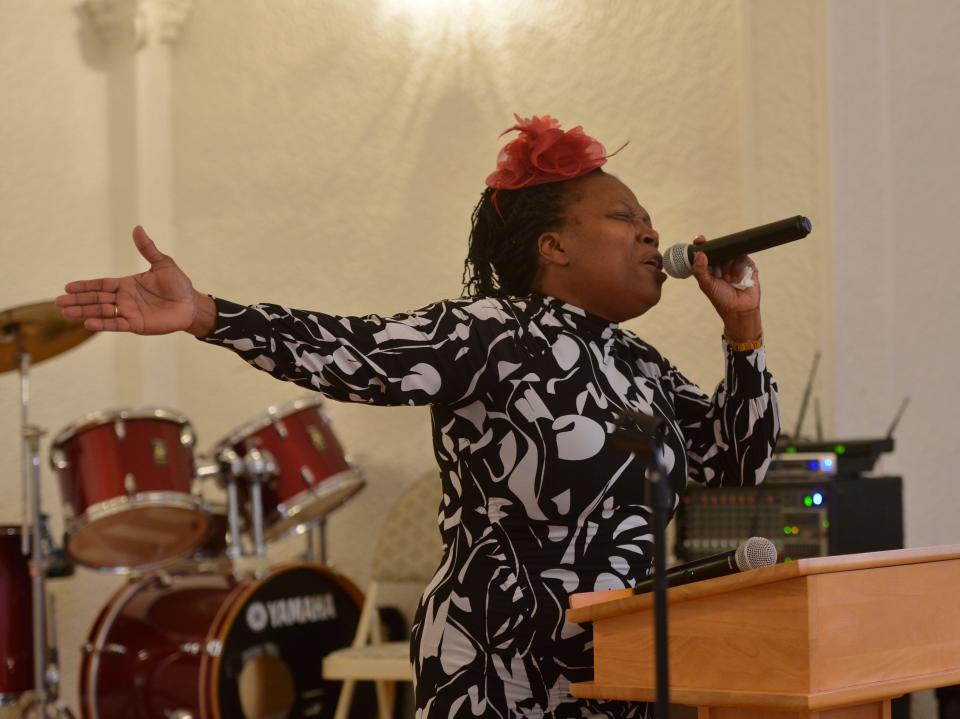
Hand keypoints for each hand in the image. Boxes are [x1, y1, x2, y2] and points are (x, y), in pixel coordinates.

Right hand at [56, 226, 215, 336]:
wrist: (191, 304)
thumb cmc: (178, 284)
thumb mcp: (162, 263)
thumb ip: (147, 249)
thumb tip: (137, 228)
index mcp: (127, 284)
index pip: (101, 284)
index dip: (84, 286)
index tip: (67, 287)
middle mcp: (125, 298)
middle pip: (96, 299)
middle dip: (78, 300)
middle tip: (58, 302)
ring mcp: (129, 312)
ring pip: (102, 312)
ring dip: (84, 312)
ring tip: (66, 313)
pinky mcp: (136, 325)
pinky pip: (116, 324)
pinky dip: (102, 324)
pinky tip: (87, 323)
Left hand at [689, 235, 762, 341]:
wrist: (740, 310)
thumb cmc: (721, 299)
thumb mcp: (707, 285)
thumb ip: (700, 270)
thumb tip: (699, 254)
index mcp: (710, 268)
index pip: (706, 253)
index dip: (703, 245)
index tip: (699, 239)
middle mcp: (722, 264)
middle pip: (720, 250)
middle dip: (719, 256)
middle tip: (718, 268)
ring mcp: (735, 264)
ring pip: (732, 254)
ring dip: (729, 267)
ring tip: (729, 280)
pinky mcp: (748, 266)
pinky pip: (743, 258)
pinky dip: (739, 268)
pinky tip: (737, 280)